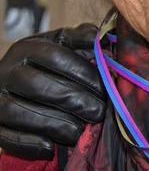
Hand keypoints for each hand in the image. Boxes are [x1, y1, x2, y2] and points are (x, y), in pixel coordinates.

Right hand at [0, 23, 106, 159]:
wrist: (13, 83)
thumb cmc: (48, 63)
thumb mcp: (62, 45)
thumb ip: (80, 38)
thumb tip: (102, 37)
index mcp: (26, 48)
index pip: (55, 56)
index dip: (82, 72)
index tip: (104, 86)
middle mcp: (6, 71)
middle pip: (39, 86)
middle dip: (73, 100)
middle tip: (98, 111)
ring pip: (20, 113)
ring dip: (54, 124)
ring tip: (79, 130)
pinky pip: (7, 136)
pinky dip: (30, 143)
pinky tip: (52, 146)